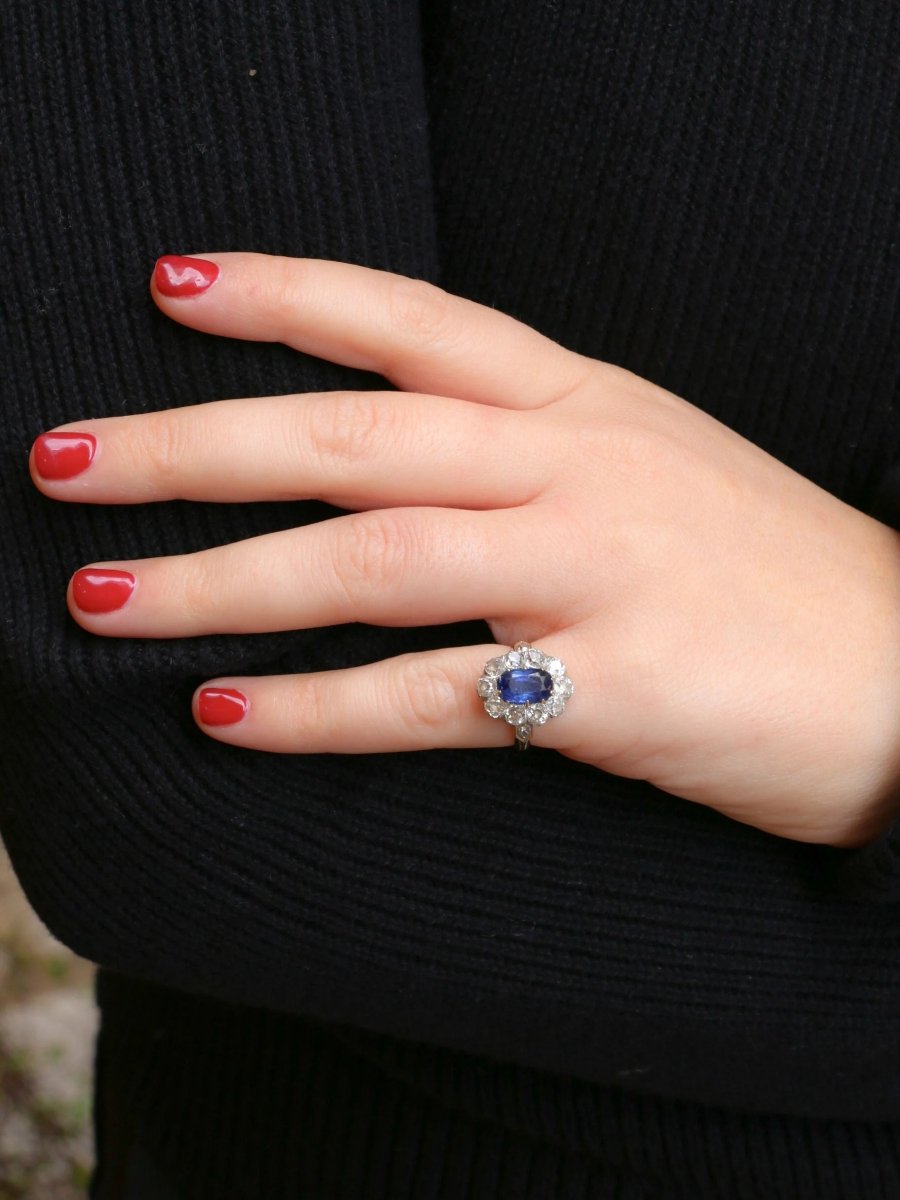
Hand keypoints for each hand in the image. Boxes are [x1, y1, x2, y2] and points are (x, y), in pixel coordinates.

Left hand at [29, 253, 899, 846]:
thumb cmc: (772, 572)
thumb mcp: (652, 466)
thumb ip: (529, 453)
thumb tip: (396, 470)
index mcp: (585, 404)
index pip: (411, 323)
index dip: (285, 295)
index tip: (170, 286)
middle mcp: (576, 468)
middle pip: (349, 436)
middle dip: (191, 444)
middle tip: (64, 460)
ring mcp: (595, 572)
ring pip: (369, 557)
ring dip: (220, 579)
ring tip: (102, 600)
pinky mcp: (611, 690)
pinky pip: (431, 695)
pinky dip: (320, 710)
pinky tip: (227, 717)